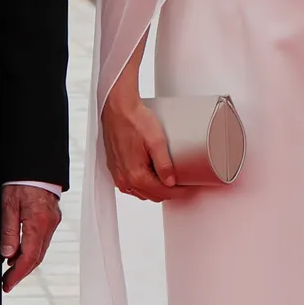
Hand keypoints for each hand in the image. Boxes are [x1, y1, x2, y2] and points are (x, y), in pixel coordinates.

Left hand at [1, 183, 62, 290]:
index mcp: (38, 222)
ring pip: (40, 251)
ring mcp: (53, 222)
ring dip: (26, 263)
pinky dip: (31, 251)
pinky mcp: (52, 218)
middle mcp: (49, 225)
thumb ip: (8, 230)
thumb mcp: (8, 204)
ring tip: (9, 271)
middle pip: (37, 258)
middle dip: (21, 273)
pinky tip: (18, 253)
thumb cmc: (20, 181)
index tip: (7, 285)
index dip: (18, 274)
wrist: (36, 164)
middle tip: (7, 283)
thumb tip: (7, 255)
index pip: (29, 257)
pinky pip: (42, 241)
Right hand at [100, 84, 183, 201]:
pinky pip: (131, 185)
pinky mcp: (115, 169)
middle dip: (168, 192)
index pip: (162, 193)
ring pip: (141, 192)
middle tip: (182, 184)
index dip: (179, 192)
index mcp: (136, 174)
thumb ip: (164, 165)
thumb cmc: (134, 120)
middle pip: (152, 195)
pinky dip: (143, 184)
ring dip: (155, 189)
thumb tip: (171, 182)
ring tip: (168, 179)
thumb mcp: (156, 141)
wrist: (118, 109)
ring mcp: (118, 175)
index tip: (188, 189)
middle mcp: (124, 179)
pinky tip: (151, 175)